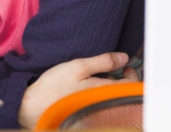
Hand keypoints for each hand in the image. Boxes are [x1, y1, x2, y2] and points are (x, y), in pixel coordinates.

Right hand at [17, 52, 139, 128]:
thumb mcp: (79, 66)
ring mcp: (97, 110)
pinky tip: (93, 87)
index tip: (126, 66)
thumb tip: (123, 58)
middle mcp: (104, 103)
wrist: (37, 105)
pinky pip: (104, 102)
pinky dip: (104, 93)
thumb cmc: (55, 86)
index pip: (131, 86)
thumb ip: (103, 61)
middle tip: (118, 70)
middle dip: (124, 81)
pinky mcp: (89, 112)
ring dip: (114, 87)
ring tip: (105, 77)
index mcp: (105, 91)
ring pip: (114, 98)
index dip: (133, 74)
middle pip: (124, 94)